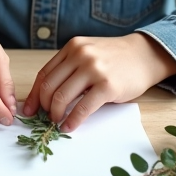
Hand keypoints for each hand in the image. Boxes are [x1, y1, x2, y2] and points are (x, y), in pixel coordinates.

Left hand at [22, 33, 175, 131]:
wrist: (145, 55)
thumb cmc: (116, 59)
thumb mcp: (89, 54)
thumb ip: (70, 68)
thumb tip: (47, 96)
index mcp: (72, 48)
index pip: (44, 74)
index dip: (34, 95)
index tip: (29, 110)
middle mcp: (80, 55)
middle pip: (49, 87)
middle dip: (44, 107)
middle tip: (46, 118)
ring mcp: (94, 69)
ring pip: (62, 97)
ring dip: (56, 114)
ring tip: (57, 122)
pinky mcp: (107, 86)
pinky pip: (83, 107)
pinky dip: (73, 120)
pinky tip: (69, 127)